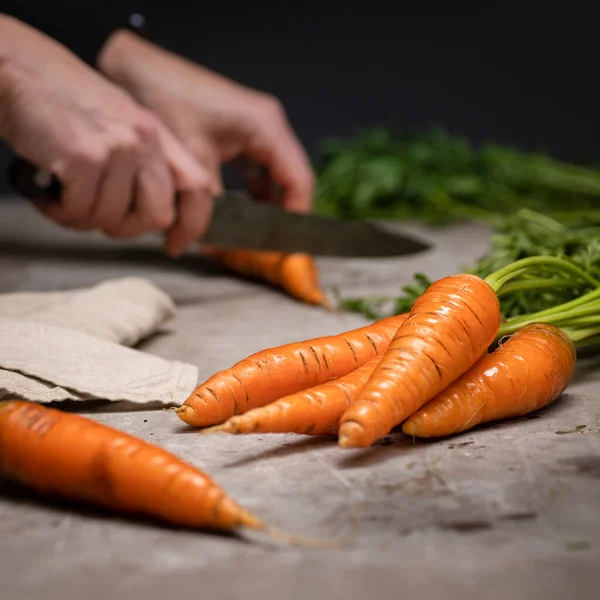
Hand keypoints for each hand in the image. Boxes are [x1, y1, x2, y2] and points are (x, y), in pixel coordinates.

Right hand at [0, 15, 213, 239]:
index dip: (192, 224)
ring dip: (81, 217)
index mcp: (158, 133)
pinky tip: (48, 190)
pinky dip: (58, 211)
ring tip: (64, 192)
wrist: (17, 69)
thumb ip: (145, 162)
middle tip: (100, 214)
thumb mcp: (121, 122)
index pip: (198, 187)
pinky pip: (78, 213)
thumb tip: (159, 212)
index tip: (176, 245)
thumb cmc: (63, 99)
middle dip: (126, 227)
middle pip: (158, 215)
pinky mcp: (83, 159)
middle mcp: (144, 140)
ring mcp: (116, 149)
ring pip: (111, 219)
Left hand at [98, 30, 314, 255]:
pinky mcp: (240, 133)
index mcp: (267, 127)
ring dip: (264, 206)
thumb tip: (215, 245)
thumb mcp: (192, 160)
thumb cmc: (165, 102)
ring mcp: (256, 129)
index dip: (295, 218)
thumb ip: (209, 205)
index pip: (300, 182)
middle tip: (263, 246)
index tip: (280, 246)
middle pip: (291, 181)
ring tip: (248, 234)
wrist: (133, 68)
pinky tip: (235, 212)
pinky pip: (257, 169)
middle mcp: (269, 126)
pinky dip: (250, 193)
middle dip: (279, 215)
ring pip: (274, 177)